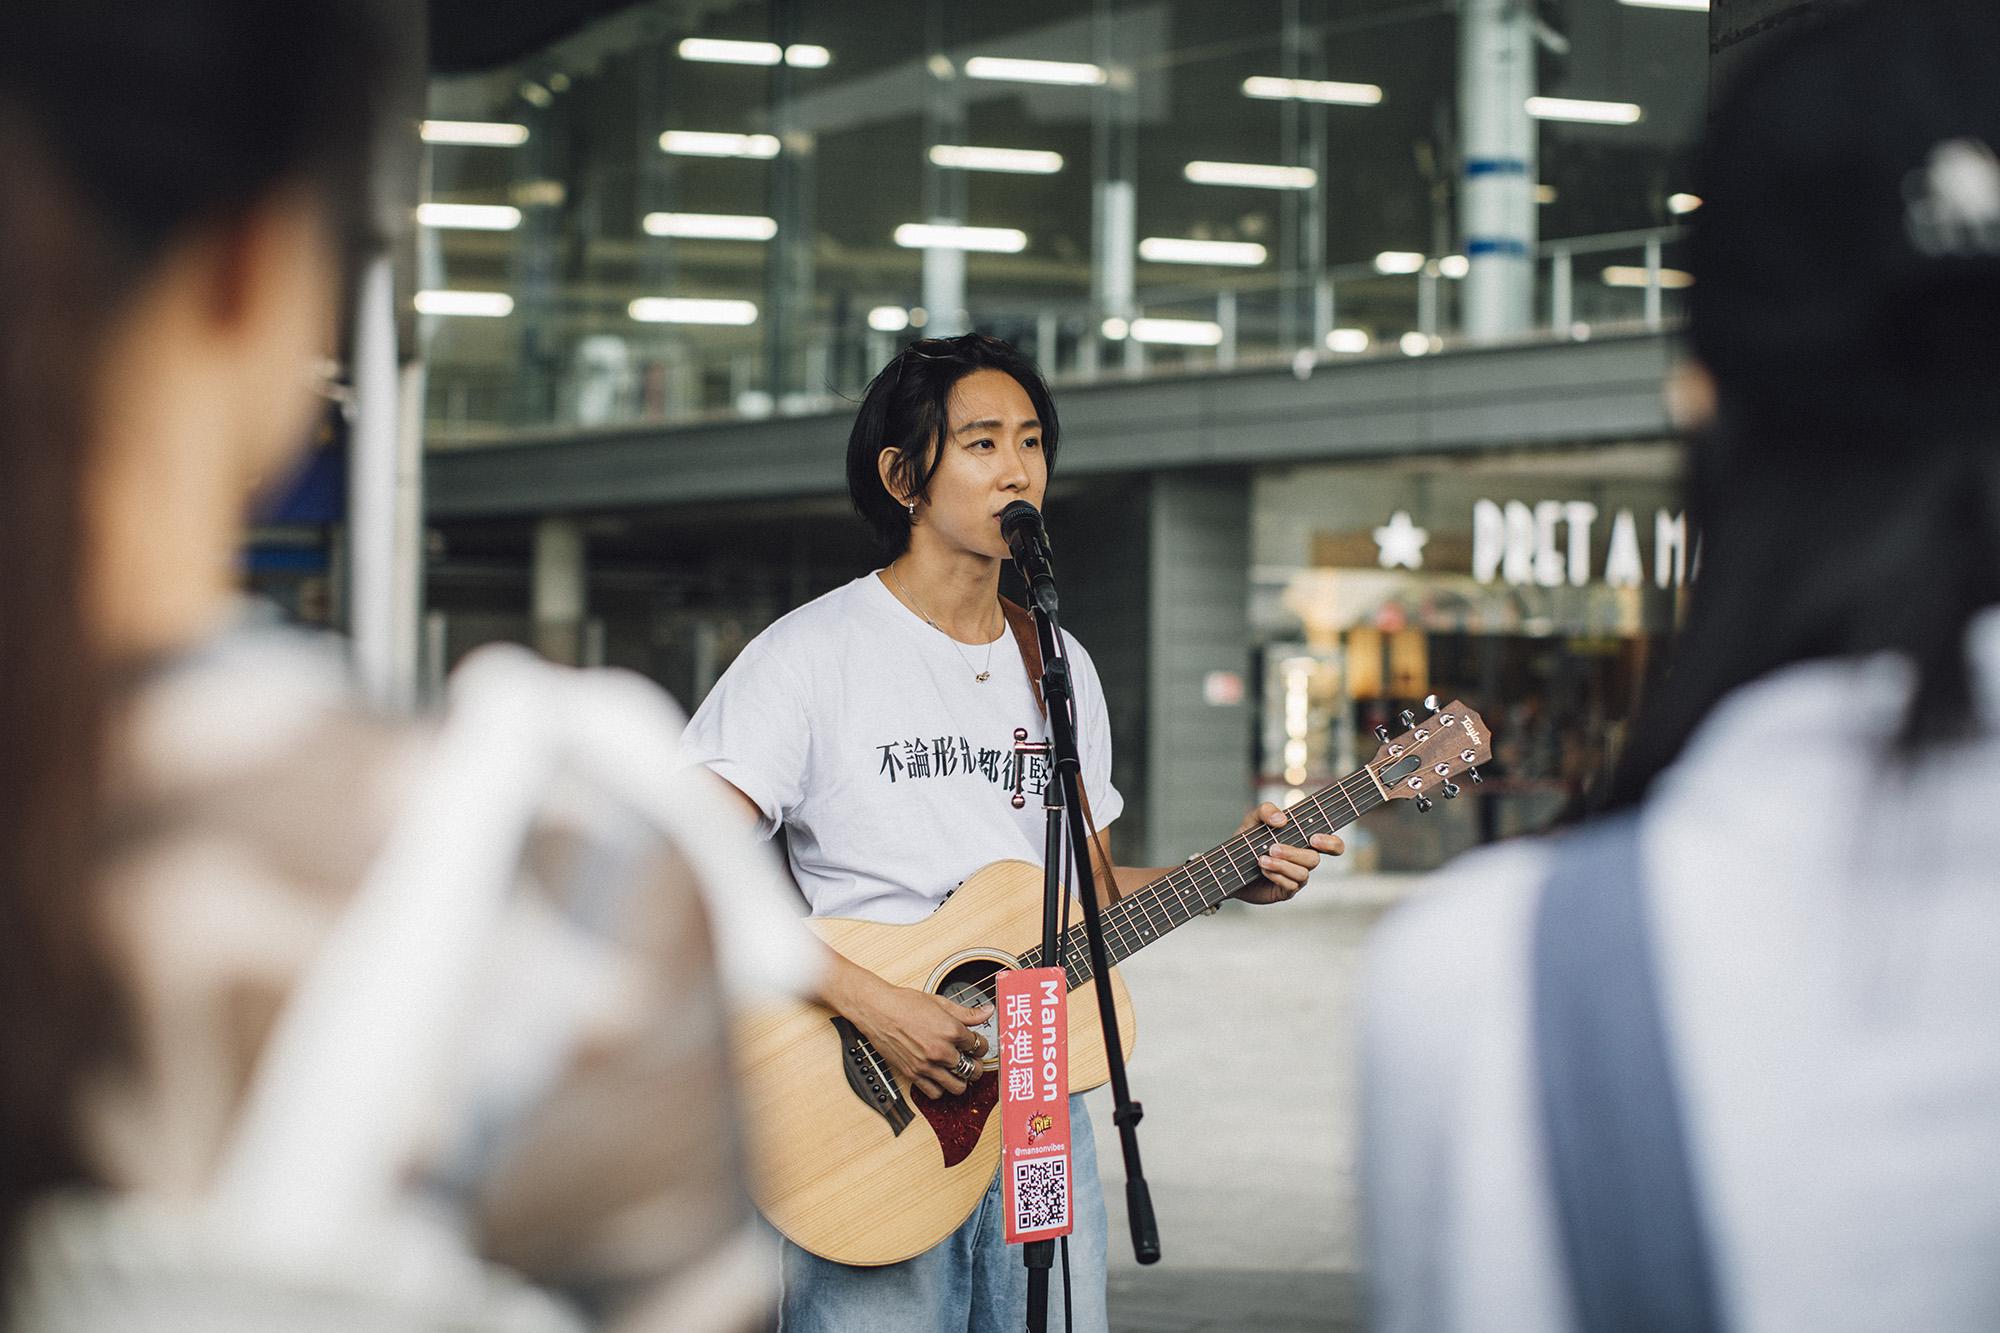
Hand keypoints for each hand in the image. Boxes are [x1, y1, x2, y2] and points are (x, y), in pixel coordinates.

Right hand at [841, 976, 991, 1099]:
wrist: (877, 1010)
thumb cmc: (904, 1003)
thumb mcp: (940, 1002)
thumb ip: (966, 1012)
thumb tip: (988, 1011)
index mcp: (951, 1030)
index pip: (978, 1045)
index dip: (979, 1044)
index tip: (975, 1043)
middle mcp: (941, 1050)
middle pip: (972, 1069)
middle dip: (976, 1066)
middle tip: (972, 1060)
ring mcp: (926, 1065)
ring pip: (957, 1086)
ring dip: (961, 1080)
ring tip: (958, 1071)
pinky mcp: (912, 1074)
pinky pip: (935, 1093)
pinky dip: (941, 1089)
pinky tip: (940, 1077)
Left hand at [1232, 802, 1342, 904]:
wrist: (1229, 867)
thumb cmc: (1247, 842)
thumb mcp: (1252, 821)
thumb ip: (1266, 810)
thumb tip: (1282, 820)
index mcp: (1304, 841)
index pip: (1332, 844)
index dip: (1331, 843)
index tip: (1314, 839)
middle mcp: (1304, 860)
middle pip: (1314, 859)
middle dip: (1294, 853)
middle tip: (1273, 848)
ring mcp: (1296, 877)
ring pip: (1302, 873)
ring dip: (1281, 865)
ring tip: (1261, 860)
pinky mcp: (1286, 891)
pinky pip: (1290, 885)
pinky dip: (1276, 876)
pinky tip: (1263, 870)